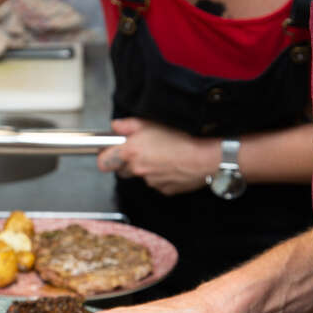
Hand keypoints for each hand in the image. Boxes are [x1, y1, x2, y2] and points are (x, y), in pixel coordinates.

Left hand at [98, 118, 217, 194]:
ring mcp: (152, 181)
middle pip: (122, 170)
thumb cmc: (184, 136)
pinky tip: (174, 163)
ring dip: (148, 167)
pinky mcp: (165, 190)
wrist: (209, 155)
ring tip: (165, 154)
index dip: (106, 156)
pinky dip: (162, 175)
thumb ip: (129, 125)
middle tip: (142, 149)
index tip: (110, 151)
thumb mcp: (153, 122)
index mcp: (131, 152)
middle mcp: (138, 169)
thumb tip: (117, 126)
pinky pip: (158, 183)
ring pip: (142, 176)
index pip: (104, 161)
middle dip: (128, 161)